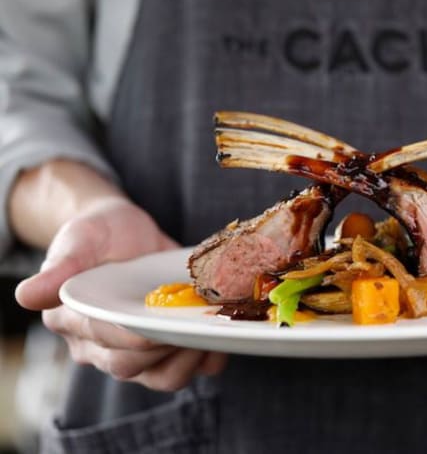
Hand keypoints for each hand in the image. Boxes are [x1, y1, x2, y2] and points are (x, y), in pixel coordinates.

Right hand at [16, 197, 226, 390]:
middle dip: (162, 353)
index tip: (155, 328)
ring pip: (159, 377)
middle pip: (129, 366)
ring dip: (187, 363)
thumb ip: (59, 267)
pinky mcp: (164, 349)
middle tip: (191, 331)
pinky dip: (206, 362)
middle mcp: (101, 345)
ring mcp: (135, 350)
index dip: (128, 337)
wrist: (128, 232)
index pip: (101, 338)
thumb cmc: (99, 234)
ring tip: (209, 339)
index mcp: (73, 321)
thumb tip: (26, 295)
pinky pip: (186, 369)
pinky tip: (218, 342)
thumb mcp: (80, 239)